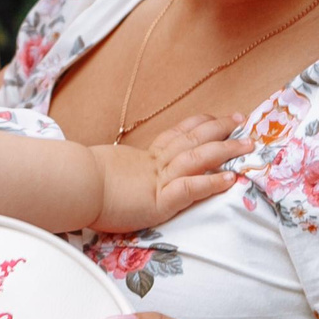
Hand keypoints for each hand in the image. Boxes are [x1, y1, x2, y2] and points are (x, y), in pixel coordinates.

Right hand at [87, 114, 245, 231]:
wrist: (70, 187)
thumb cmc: (78, 182)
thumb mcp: (102, 174)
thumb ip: (115, 173)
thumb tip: (111, 174)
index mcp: (142, 159)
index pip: (175, 136)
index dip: (197, 126)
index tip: (214, 118)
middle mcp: (154, 164)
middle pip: (193, 139)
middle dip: (220, 129)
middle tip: (241, 121)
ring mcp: (158, 180)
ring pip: (199, 158)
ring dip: (226, 151)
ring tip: (248, 146)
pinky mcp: (159, 201)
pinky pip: (190, 188)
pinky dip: (212, 182)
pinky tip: (231, 179)